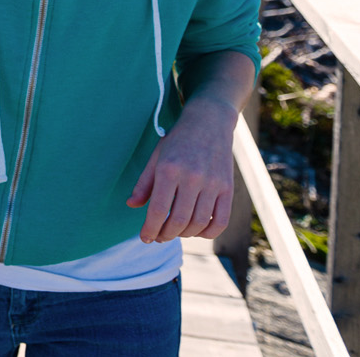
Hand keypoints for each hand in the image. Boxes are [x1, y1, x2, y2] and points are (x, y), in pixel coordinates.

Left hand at [127, 97, 237, 242]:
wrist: (209, 122)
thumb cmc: (178, 141)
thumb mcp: (156, 157)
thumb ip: (144, 183)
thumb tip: (131, 205)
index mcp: (169, 169)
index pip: (159, 210)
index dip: (150, 228)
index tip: (145, 237)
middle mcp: (192, 178)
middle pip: (179, 221)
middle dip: (165, 235)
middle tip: (158, 237)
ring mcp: (213, 184)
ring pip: (198, 224)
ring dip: (184, 235)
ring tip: (174, 232)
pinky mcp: (228, 189)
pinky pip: (220, 221)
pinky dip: (207, 233)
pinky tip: (196, 231)